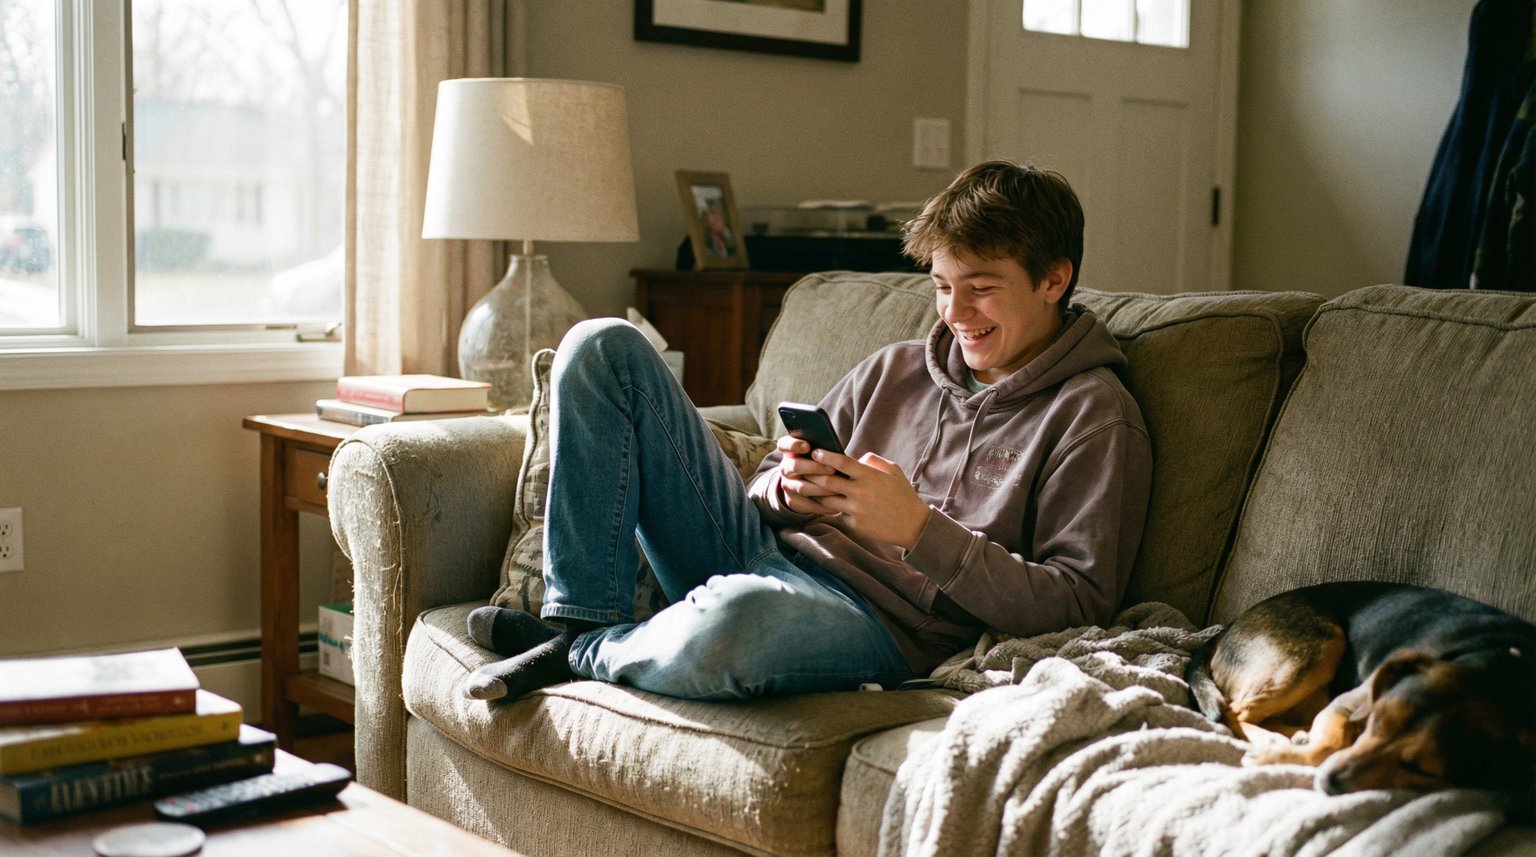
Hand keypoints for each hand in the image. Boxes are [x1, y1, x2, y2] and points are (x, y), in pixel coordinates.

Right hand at [776, 435, 843, 516]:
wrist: (807, 483)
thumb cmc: (818, 462)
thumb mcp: (816, 452)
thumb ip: (821, 447)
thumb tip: (833, 446)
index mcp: (789, 452)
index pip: (784, 444)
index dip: (794, 444)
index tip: (807, 446)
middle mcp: (785, 468)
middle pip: (795, 466)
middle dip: (815, 467)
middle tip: (832, 469)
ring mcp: (788, 485)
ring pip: (802, 487)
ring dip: (821, 488)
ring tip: (839, 488)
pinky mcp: (793, 501)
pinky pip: (807, 504)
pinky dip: (822, 505)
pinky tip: (837, 504)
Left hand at [801, 451, 930, 550]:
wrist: (912, 524)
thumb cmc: (902, 494)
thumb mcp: (893, 470)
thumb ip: (872, 460)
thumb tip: (854, 458)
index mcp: (869, 476)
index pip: (841, 463)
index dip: (825, 456)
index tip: (815, 452)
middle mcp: (860, 493)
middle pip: (827, 481)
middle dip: (811, 474)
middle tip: (802, 468)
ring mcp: (856, 510)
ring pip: (826, 500)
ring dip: (815, 493)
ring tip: (807, 486)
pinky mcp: (855, 525)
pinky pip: (837, 514)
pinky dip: (830, 508)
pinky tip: (822, 503)